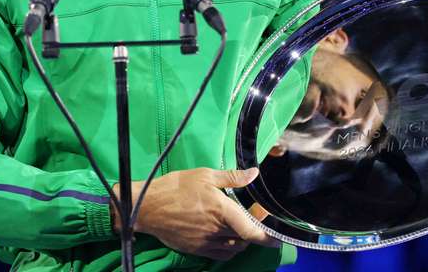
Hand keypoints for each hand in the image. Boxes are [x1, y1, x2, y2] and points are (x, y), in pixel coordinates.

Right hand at [114, 167, 279, 260]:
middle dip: (253, 230)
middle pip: (244, 238)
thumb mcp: (205, 175)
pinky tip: (225, 237)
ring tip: (237, 225)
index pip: (251, 230)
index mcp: (222, 210)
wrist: (148, 207)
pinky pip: (220, 254)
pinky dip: (228, 249)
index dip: (268, 237)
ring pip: (234, 248)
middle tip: (252, 216)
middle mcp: (216, 230)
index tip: (279, 238)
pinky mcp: (196, 250)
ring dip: (241, 240)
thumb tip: (254, 173)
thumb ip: (232, 177)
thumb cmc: (176, 187)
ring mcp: (206, 242)